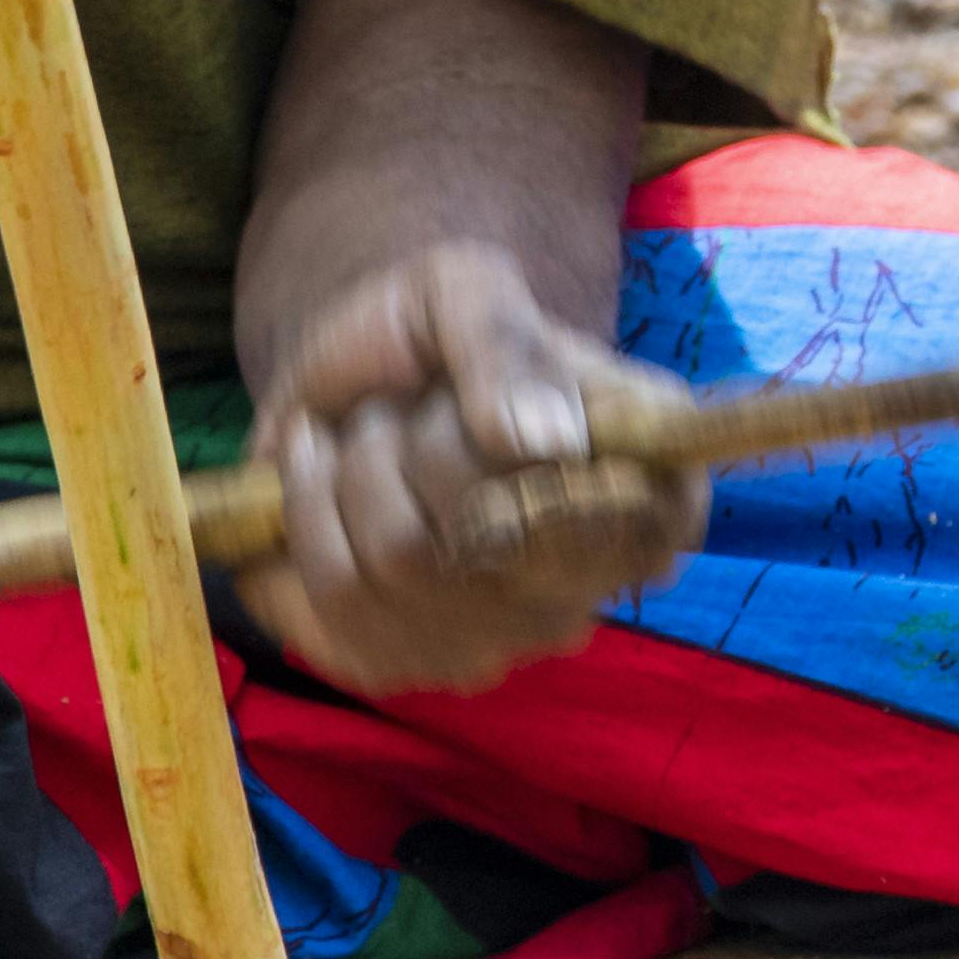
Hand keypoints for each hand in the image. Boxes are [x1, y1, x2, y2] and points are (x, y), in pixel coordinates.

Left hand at [237, 237, 708, 698]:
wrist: (341, 381)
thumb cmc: (430, 334)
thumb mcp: (467, 292)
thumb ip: (506, 346)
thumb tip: (547, 444)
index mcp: (652, 490)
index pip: (634, 523)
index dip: (547, 465)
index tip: (481, 408)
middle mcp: (588, 587)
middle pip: (498, 534)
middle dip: (422, 439)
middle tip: (412, 405)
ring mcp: (499, 641)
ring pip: (402, 564)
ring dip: (352, 472)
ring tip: (362, 436)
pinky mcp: (404, 665)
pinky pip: (336, 607)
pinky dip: (306, 517)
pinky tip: (320, 481)